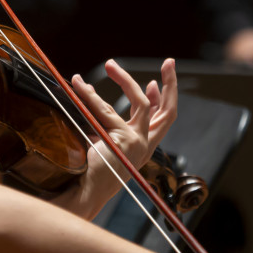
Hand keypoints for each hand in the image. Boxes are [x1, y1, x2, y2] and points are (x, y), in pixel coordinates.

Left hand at [53, 58, 177, 218]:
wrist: (84, 191)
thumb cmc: (89, 169)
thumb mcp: (102, 139)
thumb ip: (102, 118)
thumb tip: (89, 88)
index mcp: (144, 146)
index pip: (162, 119)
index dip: (161, 98)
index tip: (154, 81)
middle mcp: (146, 145)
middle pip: (169, 111)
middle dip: (172, 84)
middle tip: (170, 62)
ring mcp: (137, 142)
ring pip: (141, 102)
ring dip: (126, 79)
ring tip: (110, 64)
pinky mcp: (123, 140)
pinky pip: (105, 109)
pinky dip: (90, 95)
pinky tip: (79, 84)